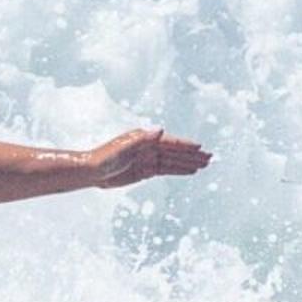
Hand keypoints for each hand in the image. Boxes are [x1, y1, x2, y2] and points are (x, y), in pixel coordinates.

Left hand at [82, 127, 211, 189]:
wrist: (92, 172)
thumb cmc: (105, 157)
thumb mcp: (125, 147)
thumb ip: (143, 138)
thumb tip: (161, 129)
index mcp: (145, 138)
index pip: (170, 142)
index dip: (185, 145)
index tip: (200, 147)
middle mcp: (148, 147)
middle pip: (175, 152)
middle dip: (192, 155)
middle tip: (210, 157)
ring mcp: (148, 159)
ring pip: (173, 161)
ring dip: (189, 162)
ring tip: (205, 165)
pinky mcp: (145, 171)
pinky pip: (166, 170)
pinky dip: (178, 170)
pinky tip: (189, 171)